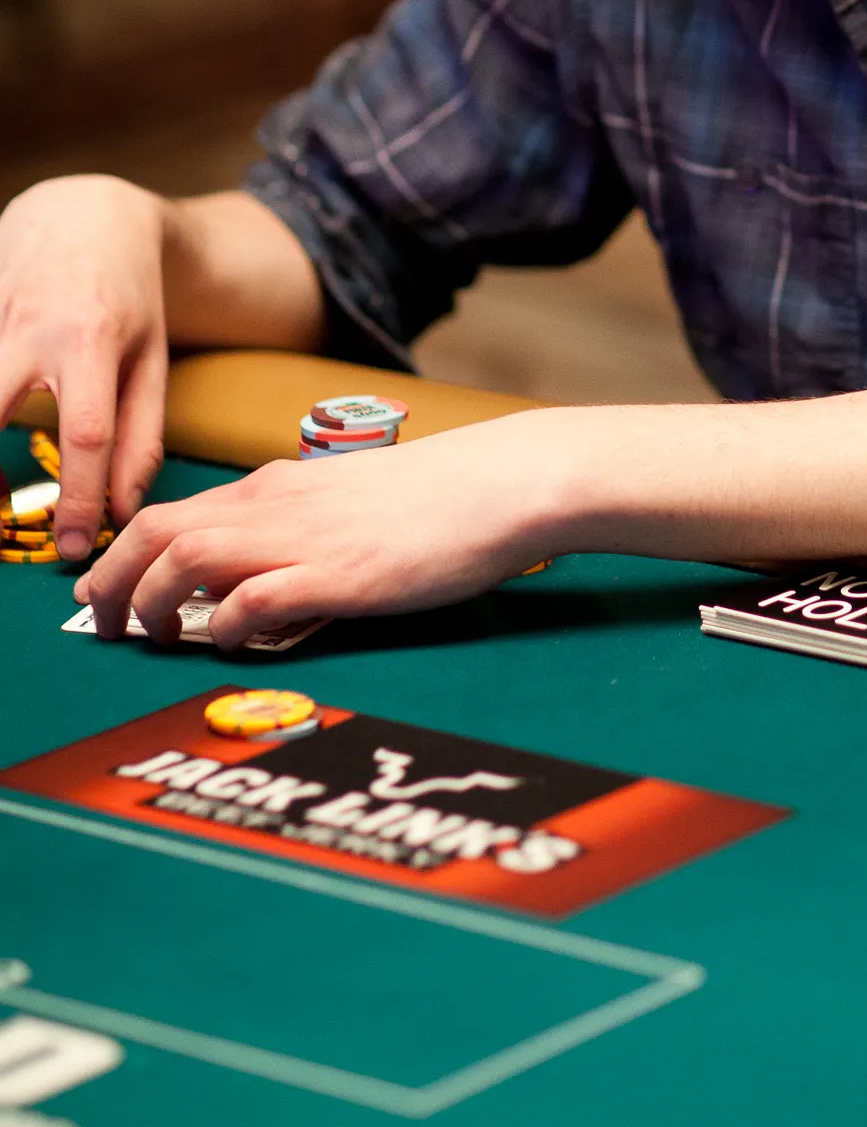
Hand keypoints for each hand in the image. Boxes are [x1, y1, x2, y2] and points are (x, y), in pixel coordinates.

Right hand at [0, 176, 168, 563]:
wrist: (85, 213)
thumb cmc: (128, 296)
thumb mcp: (152, 358)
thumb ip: (141, 434)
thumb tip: (123, 509)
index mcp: (92, 340)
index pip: (84, 431)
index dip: (76, 495)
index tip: (71, 545)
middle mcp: (31, 327)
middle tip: (1, 524)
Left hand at [73, 418, 554, 649]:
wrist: (499, 483)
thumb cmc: (436, 498)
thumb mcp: (346, 501)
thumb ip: (296, 526)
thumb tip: (255, 573)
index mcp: (276, 487)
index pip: (170, 511)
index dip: (124, 553)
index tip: (113, 589)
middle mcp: (276, 505)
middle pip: (156, 530)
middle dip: (114, 578)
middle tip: (106, 622)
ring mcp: (304, 539)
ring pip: (186, 557)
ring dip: (153, 601)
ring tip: (151, 639)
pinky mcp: (338, 576)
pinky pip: (254, 600)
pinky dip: (225, 626)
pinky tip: (230, 644)